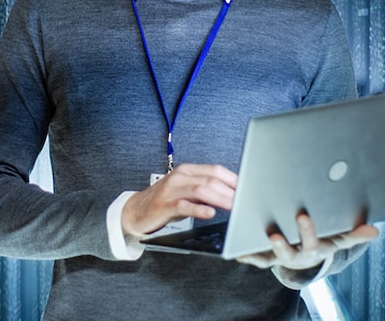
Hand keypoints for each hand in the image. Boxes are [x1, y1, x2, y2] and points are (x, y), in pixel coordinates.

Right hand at [121, 164, 237, 237]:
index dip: (234, 179)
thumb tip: (233, 193)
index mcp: (188, 170)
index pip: (216, 170)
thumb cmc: (166, 202)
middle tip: (245, 201)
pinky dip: (199, 209)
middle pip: (211, 180)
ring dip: (220, 198)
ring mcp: (171, 189)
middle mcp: (180, 176)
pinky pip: (185, 205)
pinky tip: (210, 213)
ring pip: (201, 190)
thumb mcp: (186, 191)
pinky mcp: (165, 204)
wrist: (136, 211)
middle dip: (231, 191)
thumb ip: (206, 189)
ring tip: (234, 206)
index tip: (249, 189)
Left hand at [236, 212, 378, 271]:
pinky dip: (244, 255)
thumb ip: (355, 235)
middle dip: (281, 244)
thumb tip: (374, 231)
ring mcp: (279, 257)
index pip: (310, 240)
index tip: (301, 216)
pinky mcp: (266, 257)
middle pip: (287, 252)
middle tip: (273, 235)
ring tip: (244, 243)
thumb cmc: (324, 240)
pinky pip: (254, 258)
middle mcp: (294, 255)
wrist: (308, 255)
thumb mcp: (339, 239)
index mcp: (312, 248)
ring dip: (259, 252)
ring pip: (268, 257)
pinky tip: (235, 250)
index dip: (306, 230)